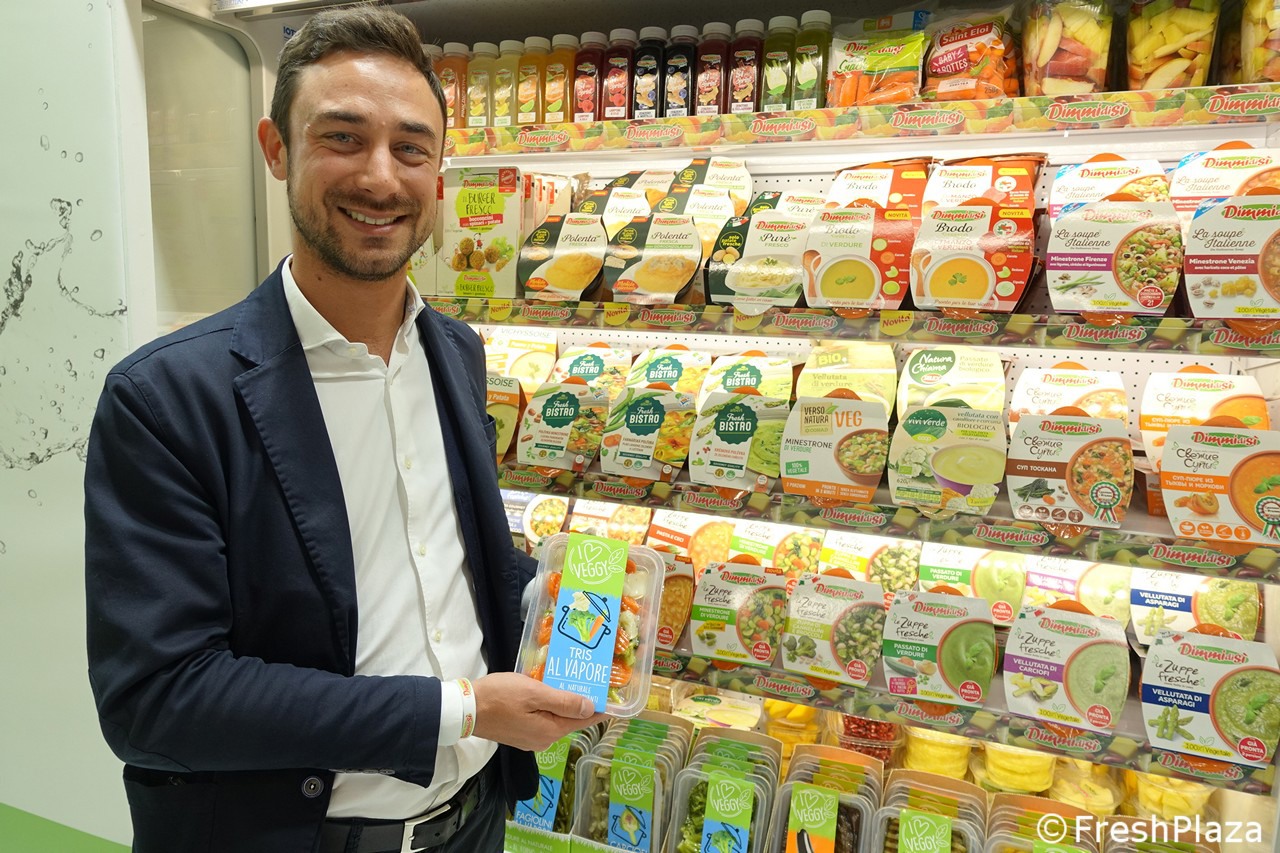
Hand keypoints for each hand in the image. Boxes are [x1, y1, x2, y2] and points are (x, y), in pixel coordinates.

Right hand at [471, 672, 608, 751]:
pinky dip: (549, 706)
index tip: (614, 698)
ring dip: (565, 703)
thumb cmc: (500, 696)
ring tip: (572, 682)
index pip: (584, 720)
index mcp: (551, 731)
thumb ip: (564, 701)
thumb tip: (591, 708)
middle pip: (570, 719)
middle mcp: (544, 740)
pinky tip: (549, 692)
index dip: (601, 708)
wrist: (465, 709)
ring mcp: (530, 739)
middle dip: (582, 703)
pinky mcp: (520, 733)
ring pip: (556, 719)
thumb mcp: (535, 693)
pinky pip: (542, 719)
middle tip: (593, 681)